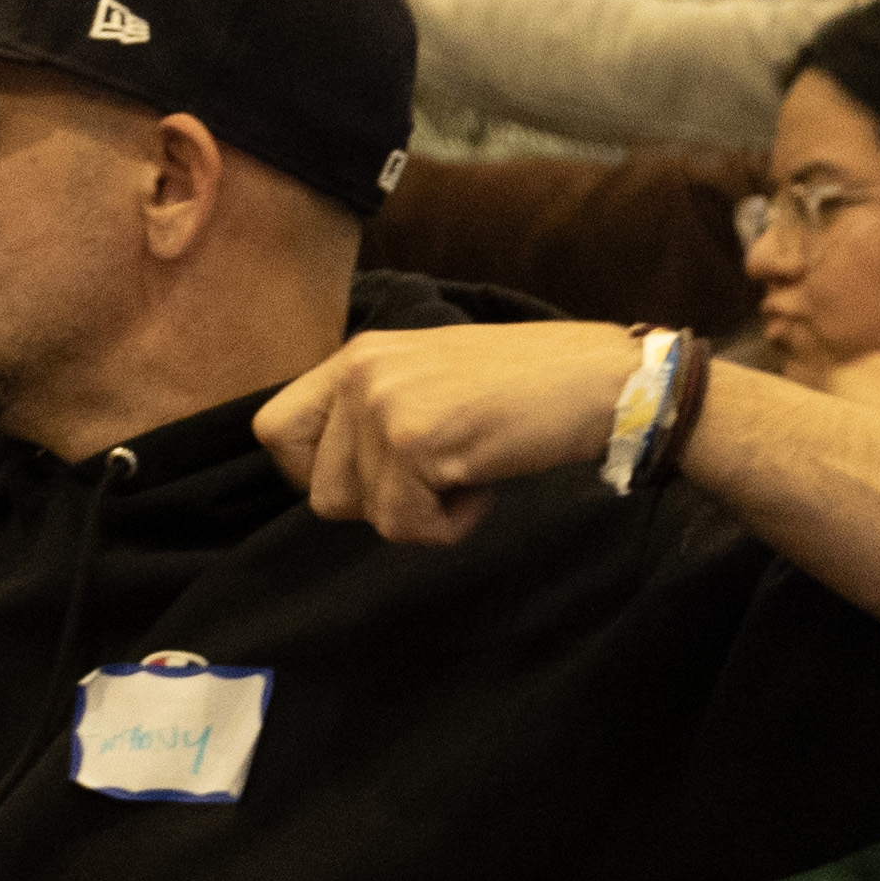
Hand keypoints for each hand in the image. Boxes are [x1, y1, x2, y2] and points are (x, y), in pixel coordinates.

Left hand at [255, 318, 637, 545]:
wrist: (606, 381)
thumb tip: (320, 478)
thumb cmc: (529, 389)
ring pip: (358, 512)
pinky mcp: (415, 440)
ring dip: (416, 513)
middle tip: (436, 475)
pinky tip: (485, 484)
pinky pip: (403, 525)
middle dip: (376, 502)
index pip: (272, 431)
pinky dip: (447, 526)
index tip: (370, 477)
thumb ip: (371, 411)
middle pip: (315, 488)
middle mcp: (360, 370)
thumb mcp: (429, 379)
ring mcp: (383, 403)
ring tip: (467, 471)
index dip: (311, 472)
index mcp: (358, 355)